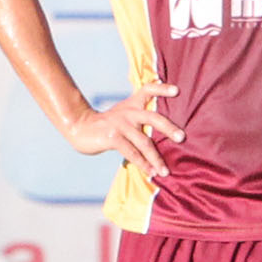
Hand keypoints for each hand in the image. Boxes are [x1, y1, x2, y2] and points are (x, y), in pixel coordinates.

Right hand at [62, 82, 183, 177]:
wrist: (79, 127)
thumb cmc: (105, 125)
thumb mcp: (122, 115)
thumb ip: (138, 119)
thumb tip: (161, 135)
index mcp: (132, 104)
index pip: (148, 89)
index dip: (162, 89)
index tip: (177, 91)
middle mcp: (128, 112)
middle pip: (153, 117)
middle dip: (169, 128)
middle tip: (182, 138)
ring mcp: (121, 124)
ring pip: (144, 141)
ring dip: (156, 158)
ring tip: (165, 171)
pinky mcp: (113, 138)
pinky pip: (132, 153)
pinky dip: (142, 164)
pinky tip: (150, 172)